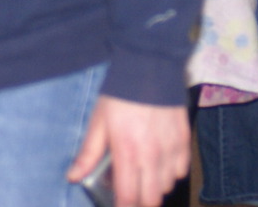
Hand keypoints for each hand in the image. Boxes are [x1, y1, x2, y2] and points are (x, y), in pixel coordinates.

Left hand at [66, 96, 189, 206]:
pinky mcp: (184, 139)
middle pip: (151, 200)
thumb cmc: (121, 93)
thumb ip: (88, 153)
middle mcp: (152, 156)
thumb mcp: (99, 121)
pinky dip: (172, 173)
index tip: (118, 206)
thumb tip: (73, 177)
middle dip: (140, 202)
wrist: (150, 65)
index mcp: (127, 153)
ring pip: (167, 186)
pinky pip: (182, 170)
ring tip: (144, 177)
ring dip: (155, 187)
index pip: (128, 198)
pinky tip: (161, 163)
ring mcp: (171, 149)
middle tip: (131, 195)